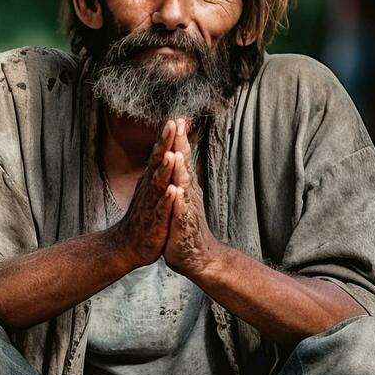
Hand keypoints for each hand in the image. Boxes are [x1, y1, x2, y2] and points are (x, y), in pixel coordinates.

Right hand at [112, 122, 179, 268]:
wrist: (126, 245)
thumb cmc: (142, 217)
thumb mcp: (151, 190)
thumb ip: (159, 171)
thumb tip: (166, 150)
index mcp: (151, 180)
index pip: (160, 154)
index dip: (167, 137)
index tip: (176, 117)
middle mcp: (149, 188)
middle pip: (158, 162)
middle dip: (165, 143)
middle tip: (171, 123)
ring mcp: (150, 204)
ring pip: (158, 183)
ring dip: (165, 169)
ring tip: (171, 154)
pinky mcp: (154, 222)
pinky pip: (160, 209)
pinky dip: (166, 200)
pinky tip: (171, 191)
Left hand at [164, 117, 222, 278]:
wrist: (198, 257)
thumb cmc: (187, 228)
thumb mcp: (182, 199)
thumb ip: (181, 179)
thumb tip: (179, 158)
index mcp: (186, 187)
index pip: (182, 158)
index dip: (179, 139)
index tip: (176, 117)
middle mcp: (189, 194)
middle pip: (184, 165)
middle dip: (181, 144)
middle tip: (178, 123)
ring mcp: (188, 209)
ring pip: (184, 186)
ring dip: (180, 170)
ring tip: (177, 153)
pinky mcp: (184, 226)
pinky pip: (181, 211)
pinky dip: (179, 201)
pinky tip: (177, 191)